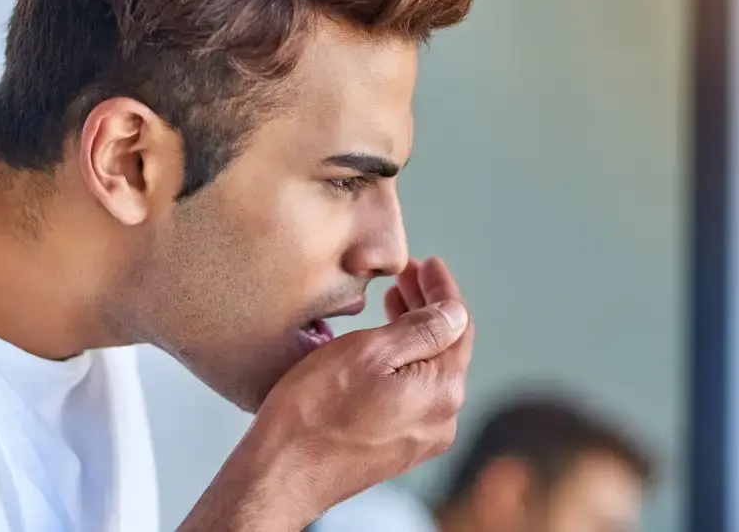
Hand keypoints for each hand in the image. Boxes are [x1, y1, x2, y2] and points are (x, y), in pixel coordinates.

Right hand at [179, 258, 473, 531]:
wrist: (281, 474)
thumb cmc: (314, 411)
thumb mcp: (369, 351)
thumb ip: (421, 329)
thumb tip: (454, 312)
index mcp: (441, 390)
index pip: (458, 325)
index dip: (443, 289)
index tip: (427, 264)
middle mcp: (442, 418)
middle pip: (446, 347)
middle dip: (428, 307)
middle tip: (405, 276)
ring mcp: (421, 436)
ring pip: (429, 369)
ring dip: (415, 332)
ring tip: (393, 302)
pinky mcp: (398, 447)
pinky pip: (414, 392)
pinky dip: (404, 361)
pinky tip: (384, 346)